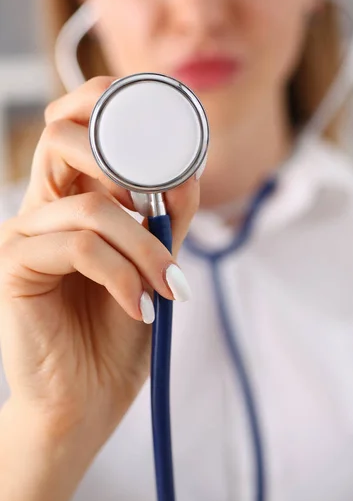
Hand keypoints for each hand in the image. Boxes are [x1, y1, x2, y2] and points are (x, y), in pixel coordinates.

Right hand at [0, 77, 199, 445]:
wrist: (88, 398)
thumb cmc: (121, 330)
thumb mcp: (156, 264)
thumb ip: (169, 218)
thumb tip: (187, 172)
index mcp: (74, 197)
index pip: (77, 127)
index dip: (107, 103)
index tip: (163, 120)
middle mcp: (43, 206)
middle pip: (63, 137)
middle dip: (122, 158)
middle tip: (162, 208)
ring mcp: (24, 234)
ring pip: (91, 206)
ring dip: (145, 248)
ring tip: (168, 287)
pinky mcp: (12, 266)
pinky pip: (78, 247)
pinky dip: (122, 275)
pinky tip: (138, 306)